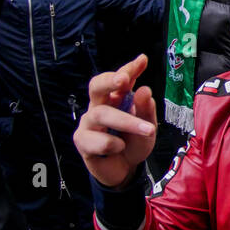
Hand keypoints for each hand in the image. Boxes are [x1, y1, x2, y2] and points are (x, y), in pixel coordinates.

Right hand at [74, 55, 157, 188]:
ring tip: (147, 130)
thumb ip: (146, 110)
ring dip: (126, 122)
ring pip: (102, 114)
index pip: (120, 79)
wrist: (125, 169)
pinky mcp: (82, 141)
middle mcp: (99, 106)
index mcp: (115, 98)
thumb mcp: (147, 126)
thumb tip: (144, 90)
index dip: (130, 68)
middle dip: (109, 80)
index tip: (142, 60)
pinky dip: (113, 144)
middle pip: (96, 86)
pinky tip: (120, 148)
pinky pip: (97, 140)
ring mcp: (89, 123)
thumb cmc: (133, 142)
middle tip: (123, 80)